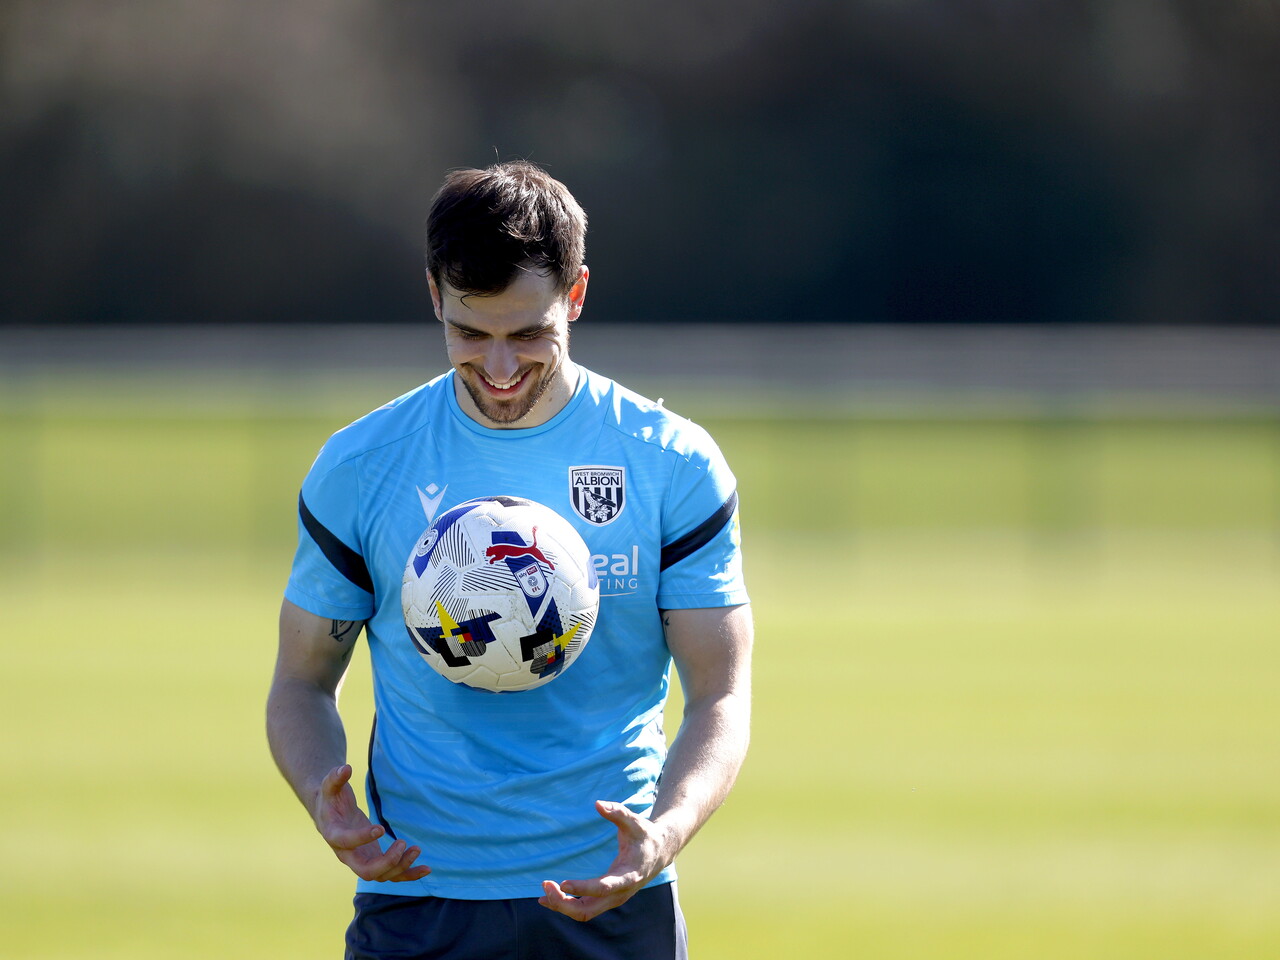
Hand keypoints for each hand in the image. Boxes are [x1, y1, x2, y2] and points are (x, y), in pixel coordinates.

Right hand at [312, 764, 431, 882]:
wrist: (330, 814)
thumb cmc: (330, 799)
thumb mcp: (329, 786)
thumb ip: (335, 778)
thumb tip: (346, 768)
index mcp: (334, 836)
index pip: (346, 843)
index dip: (362, 838)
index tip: (381, 828)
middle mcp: (347, 855)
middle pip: (365, 871)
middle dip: (386, 862)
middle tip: (402, 842)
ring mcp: (362, 860)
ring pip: (382, 876)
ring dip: (401, 866)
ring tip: (417, 848)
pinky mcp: (375, 860)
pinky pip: (392, 874)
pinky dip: (409, 874)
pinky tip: (426, 869)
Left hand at [538, 800, 671, 921]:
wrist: (659, 852)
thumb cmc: (644, 835)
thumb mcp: (634, 821)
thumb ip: (618, 812)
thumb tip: (598, 804)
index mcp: (628, 876)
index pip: (603, 888)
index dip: (583, 888)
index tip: (562, 883)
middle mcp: (619, 894)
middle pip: (588, 910)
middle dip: (564, 903)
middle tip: (546, 884)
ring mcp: (612, 899)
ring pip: (584, 913)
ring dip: (562, 906)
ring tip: (544, 891)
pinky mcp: (606, 899)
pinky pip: (584, 909)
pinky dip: (565, 906)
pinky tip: (549, 898)